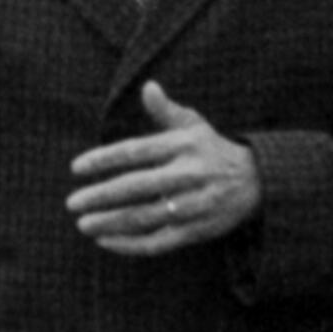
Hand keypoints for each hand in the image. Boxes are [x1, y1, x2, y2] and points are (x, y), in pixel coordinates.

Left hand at [68, 81, 261, 257]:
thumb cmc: (213, 150)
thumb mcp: (195, 126)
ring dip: (110, 222)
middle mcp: (189, 175)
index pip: (136, 151)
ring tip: (83, 224)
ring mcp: (193, 205)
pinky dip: (130, 245)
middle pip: (137, 187)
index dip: (104, 159)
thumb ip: (166, 111)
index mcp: (183, 146)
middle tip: (72, 203)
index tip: (76, 168)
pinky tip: (106, 241)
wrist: (259, 181)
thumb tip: (148, 86)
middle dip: (101, 196)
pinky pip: (158, 242)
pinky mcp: (197, 231)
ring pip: (145, 217)